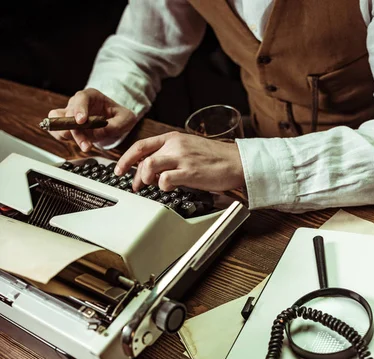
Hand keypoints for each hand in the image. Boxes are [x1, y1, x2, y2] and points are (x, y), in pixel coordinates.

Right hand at [47, 88, 136, 150]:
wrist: (115, 122)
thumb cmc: (120, 116)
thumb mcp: (126, 119)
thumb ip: (115, 125)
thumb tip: (99, 132)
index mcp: (92, 96)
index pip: (81, 98)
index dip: (79, 109)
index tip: (81, 121)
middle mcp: (78, 103)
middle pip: (69, 113)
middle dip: (76, 130)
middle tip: (86, 144)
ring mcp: (70, 114)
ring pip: (57, 120)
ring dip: (65, 134)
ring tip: (82, 145)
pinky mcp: (67, 126)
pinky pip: (57, 130)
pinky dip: (62, 137)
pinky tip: (75, 143)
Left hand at [114, 132, 244, 191]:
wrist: (237, 162)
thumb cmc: (217, 159)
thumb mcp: (190, 149)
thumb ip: (172, 155)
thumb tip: (154, 170)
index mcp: (174, 138)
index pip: (141, 145)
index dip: (126, 158)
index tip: (119, 170)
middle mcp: (175, 145)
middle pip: (142, 157)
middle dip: (134, 175)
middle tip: (137, 186)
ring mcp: (182, 158)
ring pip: (149, 166)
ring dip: (146, 179)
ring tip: (152, 186)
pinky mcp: (189, 172)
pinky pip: (165, 180)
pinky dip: (163, 187)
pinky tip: (171, 188)